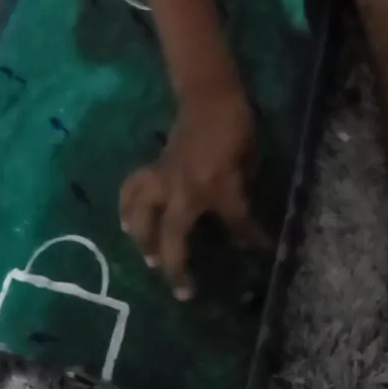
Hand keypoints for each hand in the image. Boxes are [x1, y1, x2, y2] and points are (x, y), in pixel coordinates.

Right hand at [120, 84, 269, 299]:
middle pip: (172, 234)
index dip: (250, 239)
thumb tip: (238, 221)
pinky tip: (128, 221)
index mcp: (217, 185)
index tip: (259, 251)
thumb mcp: (249, 160)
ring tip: (148, 258)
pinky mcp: (154, 168)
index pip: (236, 222)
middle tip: (181, 291)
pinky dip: (128, 205)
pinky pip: (133, 189)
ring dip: (143, 239)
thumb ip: (240, 193)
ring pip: (142, 214)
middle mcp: (184, 188)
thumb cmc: (236, 127)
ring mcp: (164, 178)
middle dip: (176, 265)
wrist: (209, 97)